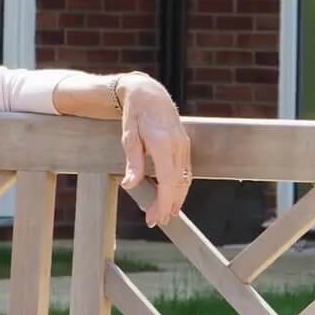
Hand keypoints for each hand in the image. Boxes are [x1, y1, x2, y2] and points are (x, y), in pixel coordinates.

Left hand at [116, 73, 192, 226]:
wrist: (149, 93)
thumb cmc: (136, 113)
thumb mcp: (129, 137)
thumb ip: (133, 163)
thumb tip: (130, 185)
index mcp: (163, 144)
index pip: (168, 181)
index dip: (163, 202)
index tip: (155, 217)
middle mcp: (177, 146)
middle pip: (178, 184)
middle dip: (168, 206)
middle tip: (156, 221)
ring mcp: (184, 146)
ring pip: (184, 180)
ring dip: (177, 199)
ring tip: (166, 214)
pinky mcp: (185, 146)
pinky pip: (186, 171)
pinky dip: (181, 187)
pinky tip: (174, 196)